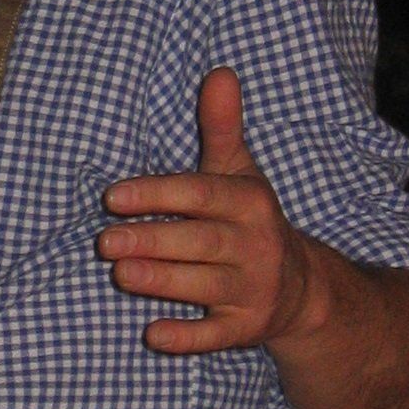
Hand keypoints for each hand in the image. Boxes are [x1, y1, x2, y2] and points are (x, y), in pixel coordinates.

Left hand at [97, 65, 312, 354]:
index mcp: (250, 202)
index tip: (113, 196)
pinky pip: (215, 337)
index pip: (201, 194)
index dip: (157, 194)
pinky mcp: (246, 329)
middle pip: (200, 242)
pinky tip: (152, 333)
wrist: (303, 288)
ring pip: (204, 286)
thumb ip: (223, 126)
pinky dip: (186, 337)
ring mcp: (253, 289)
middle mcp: (256, 245)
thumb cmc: (249, 219)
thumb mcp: (240, 172)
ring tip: (120, 274)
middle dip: (153, 241)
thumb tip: (220, 72)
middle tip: (105, 242)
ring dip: (162, 282)